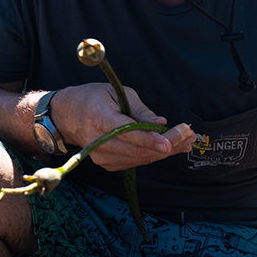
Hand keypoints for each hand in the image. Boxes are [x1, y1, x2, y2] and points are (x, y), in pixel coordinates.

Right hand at [50, 83, 193, 170]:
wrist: (67, 115)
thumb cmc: (93, 98)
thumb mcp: (117, 93)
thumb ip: (139, 110)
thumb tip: (160, 122)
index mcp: (100, 118)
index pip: (127, 132)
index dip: (150, 139)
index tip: (169, 142)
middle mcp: (98, 141)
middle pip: (137, 149)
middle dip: (167, 145)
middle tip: (189, 136)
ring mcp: (101, 155)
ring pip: (139, 159)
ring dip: (165, 152)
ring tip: (185, 142)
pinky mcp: (106, 163)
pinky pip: (134, 162)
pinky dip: (153, 156)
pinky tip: (169, 148)